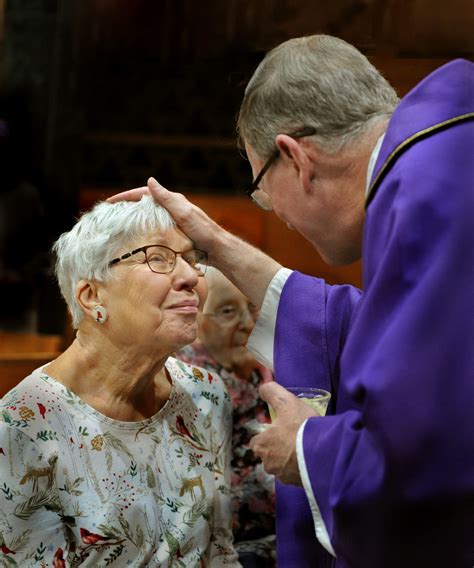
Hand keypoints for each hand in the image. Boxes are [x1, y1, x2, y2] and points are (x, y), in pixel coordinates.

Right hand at [107, 177, 225, 253]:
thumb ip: (168, 198)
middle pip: (145, 203)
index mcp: (173, 201)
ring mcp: (173, 221)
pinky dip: (143, 230)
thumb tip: (150, 181)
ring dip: (134, 218)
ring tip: (118, 225)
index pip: (144, 193)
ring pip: (149, 216)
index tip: (110, 202)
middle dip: (127, 206)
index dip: (127, 196)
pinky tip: (136, 238)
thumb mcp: (184, 213)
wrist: (217, 250)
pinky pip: (154, 228)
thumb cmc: (203, 231)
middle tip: (110, 213)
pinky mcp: (175, 233)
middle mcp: (172, 208)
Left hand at [249, 382, 319, 485]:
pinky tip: (313, 458)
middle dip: (278, 449)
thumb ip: (272, 392)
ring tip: (305, 448)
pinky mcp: (300, 485)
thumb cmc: (300, 427)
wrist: (323, 454)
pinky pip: (298, 475)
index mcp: (262, 445)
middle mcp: (269, 464)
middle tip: (293, 438)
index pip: (256, 442)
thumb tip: (263, 387)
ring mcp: (284, 477)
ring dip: (291, 460)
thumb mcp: (286, 402)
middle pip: (269, 456)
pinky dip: (303, 468)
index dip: (265, 435)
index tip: (276, 430)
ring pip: (283, 467)